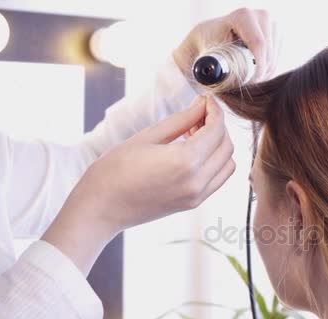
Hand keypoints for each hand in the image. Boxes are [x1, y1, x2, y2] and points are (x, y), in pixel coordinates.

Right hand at [42, 95, 234, 273]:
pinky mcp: (194, 204)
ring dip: (218, 146)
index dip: (215, 110)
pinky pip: (218, 178)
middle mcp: (198, 181)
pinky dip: (214, 162)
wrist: (100, 209)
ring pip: (228, 164)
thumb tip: (202, 105)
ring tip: (193, 135)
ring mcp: (198, 196)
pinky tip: (192, 153)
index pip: (216, 129)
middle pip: (226, 146)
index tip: (206, 100)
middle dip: (217, 126)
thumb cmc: (114, 171)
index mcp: (185, 161)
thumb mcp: (147, 137)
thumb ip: (181, 120)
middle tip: (196, 115)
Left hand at [173, 8, 278, 84]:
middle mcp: (260, 15)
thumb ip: (216, 66)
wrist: (210, 40)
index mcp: (242, 16)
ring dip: (264, 73)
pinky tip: (253, 72)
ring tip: (247, 79)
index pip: (258, 44)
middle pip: (269, 52)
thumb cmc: (207, 48)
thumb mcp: (207, 56)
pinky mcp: (277, 34)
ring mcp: (271, 24)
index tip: (249, 82)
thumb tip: (221, 81)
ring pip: (275, 57)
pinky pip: (277, 58)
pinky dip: (268, 70)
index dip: (257, 67)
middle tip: (247, 85)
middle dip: (261, 73)